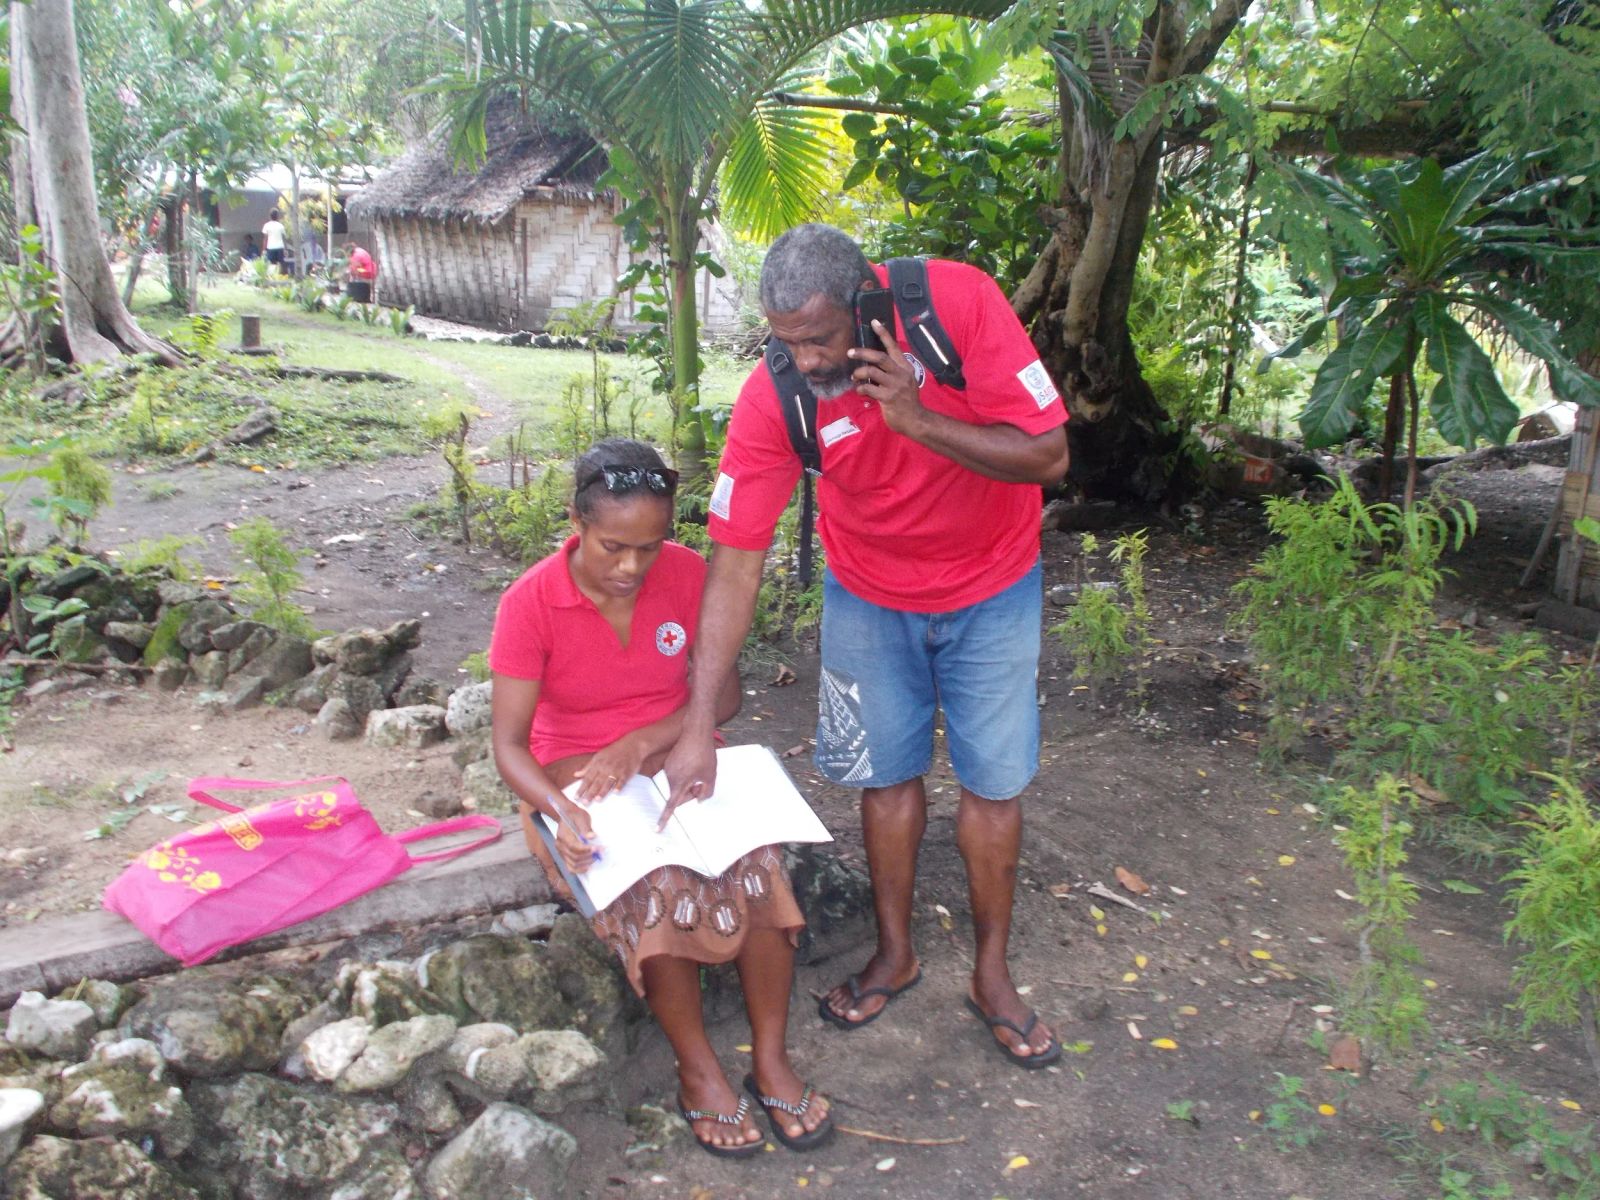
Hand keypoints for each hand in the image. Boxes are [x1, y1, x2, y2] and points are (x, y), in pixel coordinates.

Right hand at [552, 797, 600, 874]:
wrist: (567, 816)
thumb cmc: (575, 816)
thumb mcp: (581, 817)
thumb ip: (586, 828)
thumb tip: (592, 837)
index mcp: (563, 834)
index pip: (574, 846)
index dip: (585, 849)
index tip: (597, 849)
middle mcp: (560, 845)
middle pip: (574, 856)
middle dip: (589, 856)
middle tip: (600, 852)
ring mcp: (561, 852)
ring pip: (573, 863)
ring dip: (586, 863)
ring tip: (596, 858)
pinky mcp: (564, 856)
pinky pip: (570, 866)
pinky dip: (579, 869)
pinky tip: (588, 866)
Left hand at [571, 735, 646, 803]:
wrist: (631, 745)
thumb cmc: (613, 751)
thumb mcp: (598, 756)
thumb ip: (587, 767)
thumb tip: (576, 774)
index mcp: (598, 764)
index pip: (588, 778)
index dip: (581, 788)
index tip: (576, 798)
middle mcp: (606, 767)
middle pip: (596, 782)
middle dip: (590, 793)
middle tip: (584, 803)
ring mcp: (616, 770)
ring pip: (608, 782)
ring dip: (603, 791)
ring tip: (597, 800)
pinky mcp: (626, 772)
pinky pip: (622, 780)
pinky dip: (619, 786)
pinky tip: (616, 793)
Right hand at [660, 728, 717, 831]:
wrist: (696, 732)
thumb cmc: (704, 754)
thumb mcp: (710, 776)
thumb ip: (705, 792)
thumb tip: (698, 800)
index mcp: (679, 783)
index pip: (671, 805)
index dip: (664, 818)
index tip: (657, 829)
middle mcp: (670, 777)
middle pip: (677, 795)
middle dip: (689, 793)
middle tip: (702, 784)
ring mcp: (668, 769)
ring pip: (677, 785)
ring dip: (688, 783)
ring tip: (699, 770)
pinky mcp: (669, 762)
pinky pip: (676, 775)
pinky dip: (685, 774)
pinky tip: (693, 764)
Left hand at [849, 320, 924, 434]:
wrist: (914, 420)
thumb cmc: (906, 401)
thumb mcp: (904, 381)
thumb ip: (892, 372)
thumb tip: (873, 363)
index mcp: (905, 367)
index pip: (893, 346)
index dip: (883, 333)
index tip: (874, 322)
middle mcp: (901, 374)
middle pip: (880, 357)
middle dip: (863, 353)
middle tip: (850, 352)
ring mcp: (895, 386)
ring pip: (872, 371)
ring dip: (859, 373)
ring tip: (854, 377)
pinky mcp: (888, 398)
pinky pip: (869, 388)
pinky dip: (861, 388)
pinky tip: (860, 390)